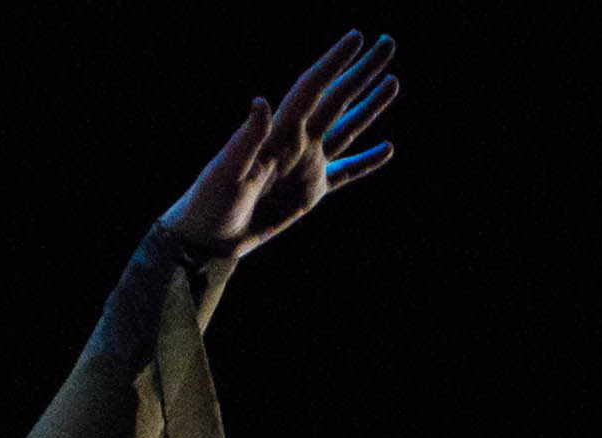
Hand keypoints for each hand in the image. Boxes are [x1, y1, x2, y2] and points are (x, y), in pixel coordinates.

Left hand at [158, 31, 398, 259]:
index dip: (335, 61)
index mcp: (279, 132)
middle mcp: (298, 142)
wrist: (208, 236)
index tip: (357, 38)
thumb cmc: (211, 200)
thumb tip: (261, 101)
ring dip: (370, 106)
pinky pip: (346, 171)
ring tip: (392, 81)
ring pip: (347, 128)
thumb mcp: (227, 170)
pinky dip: (367, 161)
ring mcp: (307, 165)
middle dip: (363, 72)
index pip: (313, 88)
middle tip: (387, 43)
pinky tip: (387, 148)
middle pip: (338, 99)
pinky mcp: (311, 192)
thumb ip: (247, 138)